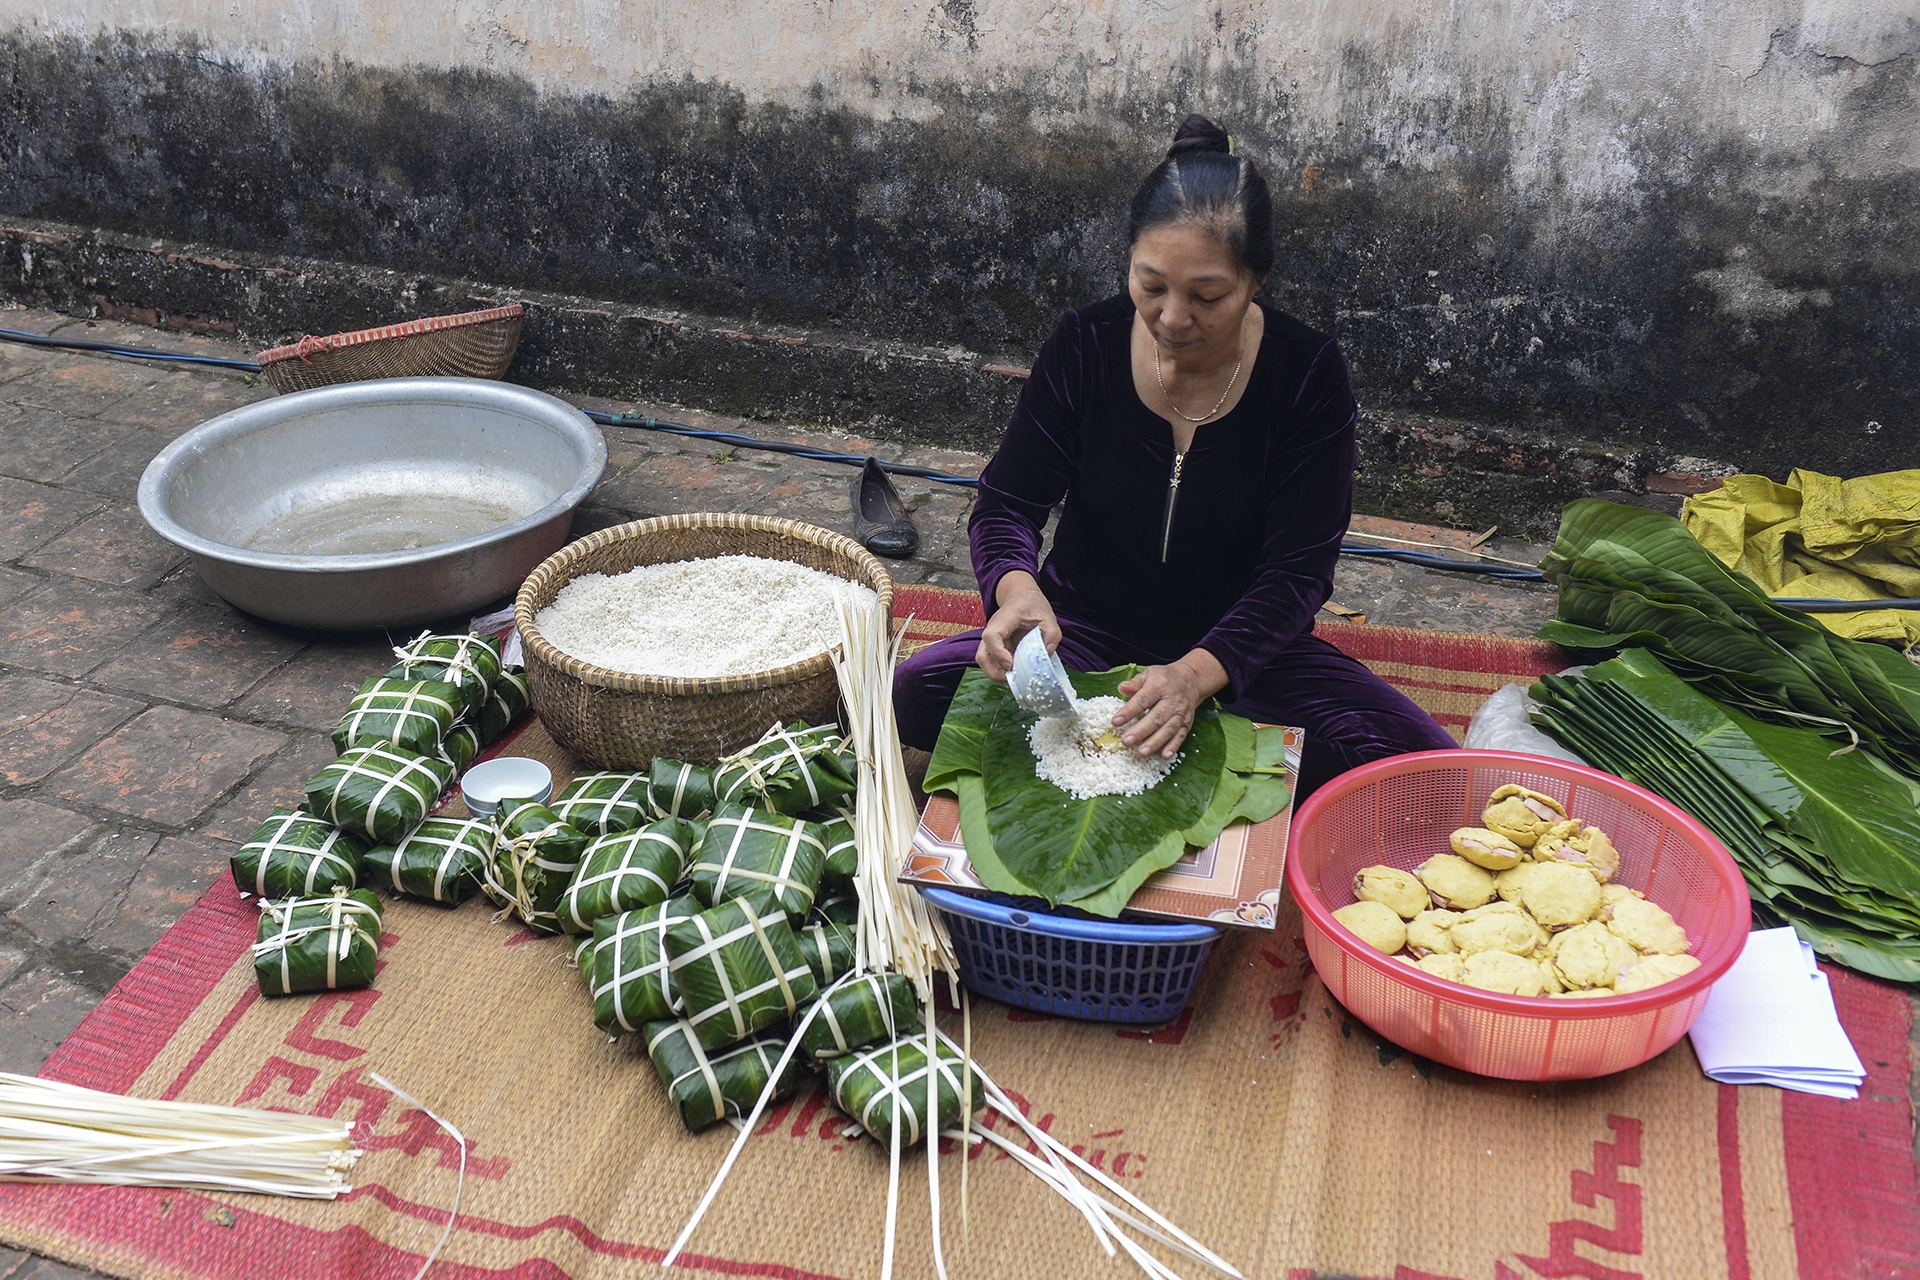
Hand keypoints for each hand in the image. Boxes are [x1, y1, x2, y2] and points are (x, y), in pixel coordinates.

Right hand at [976, 572, 1060, 682]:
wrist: (1021, 597)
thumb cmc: (1033, 606)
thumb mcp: (1048, 618)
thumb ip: (1052, 635)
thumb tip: (1046, 655)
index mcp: (1005, 619)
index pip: (992, 636)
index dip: (998, 653)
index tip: (1011, 665)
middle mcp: (993, 629)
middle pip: (982, 654)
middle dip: (994, 672)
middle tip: (1012, 680)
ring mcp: (991, 639)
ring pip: (984, 660)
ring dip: (995, 674)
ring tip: (1013, 680)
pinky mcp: (995, 647)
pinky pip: (992, 662)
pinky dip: (1000, 671)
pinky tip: (1014, 674)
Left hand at [1113, 650, 1228, 758]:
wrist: (1191, 680)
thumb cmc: (1164, 678)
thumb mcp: (1149, 673)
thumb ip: (1135, 683)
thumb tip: (1121, 688)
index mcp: (1159, 686)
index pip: (1143, 699)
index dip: (1129, 711)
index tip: (1115, 721)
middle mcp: (1172, 701)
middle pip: (1156, 718)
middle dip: (1141, 731)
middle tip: (1126, 741)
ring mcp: (1181, 713)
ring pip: (1168, 729)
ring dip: (1155, 742)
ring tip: (1141, 752)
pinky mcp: (1187, 723)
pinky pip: (1181, 736)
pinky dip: (1173, 746)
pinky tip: (1163, 756)